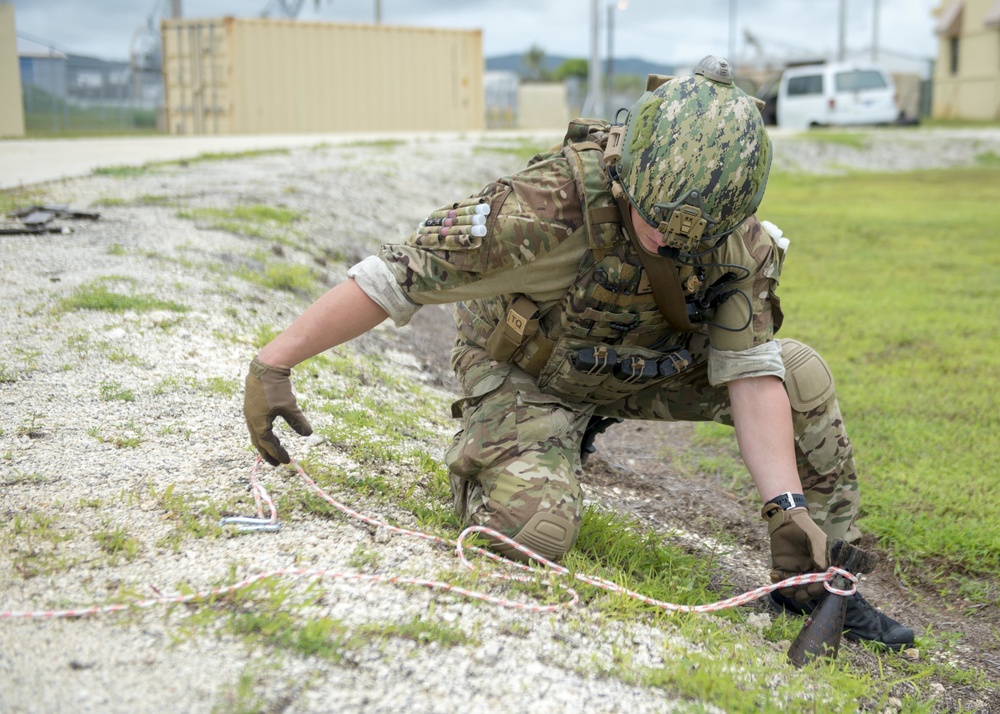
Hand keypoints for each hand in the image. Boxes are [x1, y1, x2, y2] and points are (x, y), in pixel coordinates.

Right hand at [243, 356, 312, 465]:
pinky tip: (268, 432)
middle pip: (259, 442)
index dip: (277, 453)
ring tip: (272, 451)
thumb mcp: (290, 406)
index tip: (287, 462)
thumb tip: (308, 434)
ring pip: (256, 434)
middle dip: (268, 454)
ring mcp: (249, 413)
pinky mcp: (252, 406)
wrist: (265, 367)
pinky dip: (262, 433)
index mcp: (258, 423)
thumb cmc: (277, 387)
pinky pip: (256, 425)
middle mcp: (251, 420)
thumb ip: (298, 421)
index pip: (268, 443)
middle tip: (277, 464)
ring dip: (264, 444)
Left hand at [762, 503, 876, 602]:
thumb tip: (823, 570)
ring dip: (789, 590)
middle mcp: (807, 571)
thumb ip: (819, 553)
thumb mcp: (816, 539)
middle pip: (807, 591)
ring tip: (786, 585)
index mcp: (820, 567)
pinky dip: (777, 581)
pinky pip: (779, 579)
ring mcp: (793, 570)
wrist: (788, 519)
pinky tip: (775, 575)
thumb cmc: (806, 528)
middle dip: (804, 594)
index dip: (817, 589)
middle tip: (800, 592)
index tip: (812, 589)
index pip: (821, 584)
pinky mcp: (781, 566)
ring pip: (793, 588)